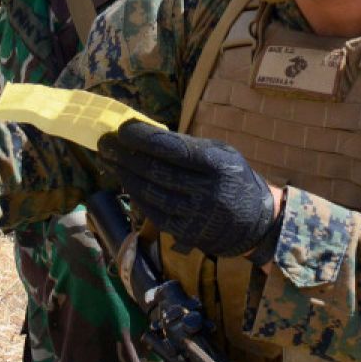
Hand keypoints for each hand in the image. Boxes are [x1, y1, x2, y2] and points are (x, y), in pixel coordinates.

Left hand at [97, 121, 279, 258]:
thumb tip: (145, 135)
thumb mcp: (221, 153)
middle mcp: (207, 191)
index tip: (123, 128)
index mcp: (217, 164)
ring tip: (109, 159)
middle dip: (125, 155)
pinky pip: (152, 211)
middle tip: (105, 142)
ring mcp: (195, 215)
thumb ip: (188, 146)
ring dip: (124, 174)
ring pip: (149, 192)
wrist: (255, 222)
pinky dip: (135, 195)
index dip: (144, 139)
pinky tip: (124, 181)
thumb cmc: (232, 178)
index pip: (173, 149)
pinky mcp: (185, 233)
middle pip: (156, 171)